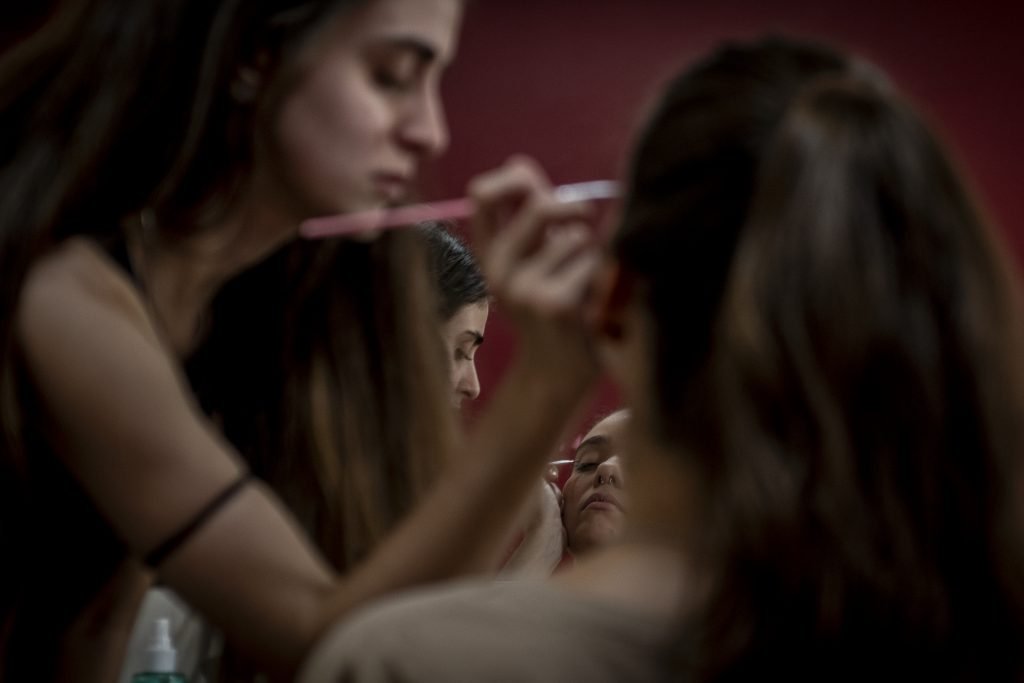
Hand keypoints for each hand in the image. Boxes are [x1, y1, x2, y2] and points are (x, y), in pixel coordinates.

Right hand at [468, 157, 601, 389]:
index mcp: (490, 258)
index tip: (535, 185)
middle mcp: (499, 272)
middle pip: (538, 206)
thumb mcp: (534, 261)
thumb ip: (530, 216)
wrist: (559, 374)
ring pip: (574, 236)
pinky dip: (605, 275)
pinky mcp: (555, 303)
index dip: (510, 178)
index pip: (481, 196)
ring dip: (593, 252)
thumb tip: (518, 162)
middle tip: (589, 220)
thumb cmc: (557, 309)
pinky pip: (593, 262)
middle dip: (571, 208)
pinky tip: (597, 302)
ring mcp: (525, 289)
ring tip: (590, 285)